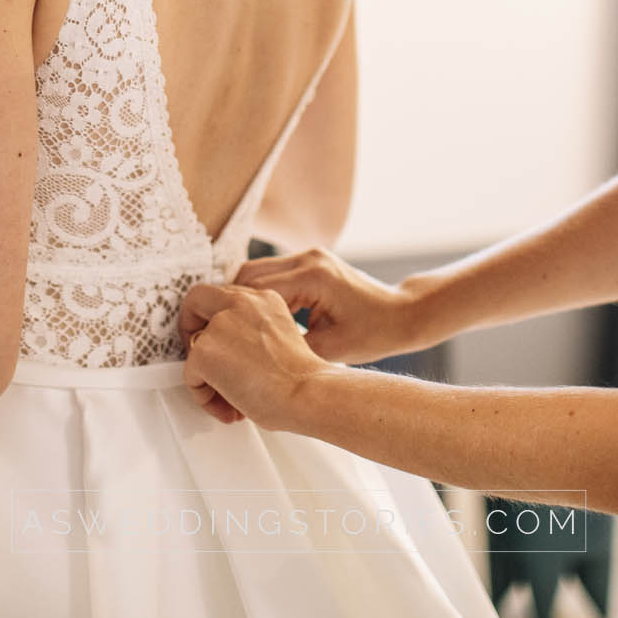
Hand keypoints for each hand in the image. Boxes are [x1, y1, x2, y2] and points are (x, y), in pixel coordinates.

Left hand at [179, 282, 330, 430]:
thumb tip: (227, 352)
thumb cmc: (302, 379)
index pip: (224, 296)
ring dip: (206, 377)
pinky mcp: (205, 351)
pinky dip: (204, 397)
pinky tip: (230, 407)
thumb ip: (250, 332)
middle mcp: (241, 303)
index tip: (219, 343)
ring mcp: (220, 324)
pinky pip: (190, 376)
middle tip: (203, 360)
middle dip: (190, 329)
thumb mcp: (279, 338)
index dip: (214, 320)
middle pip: (196, 300)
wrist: (308, 394)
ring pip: (192, 348)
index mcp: (263, 298)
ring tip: (231, 400)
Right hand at [230, 247, 424, 364]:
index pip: (253, 288)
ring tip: (233, 328)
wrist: (404, 314)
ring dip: (242, 298)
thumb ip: (289, 348)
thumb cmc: (377, 332)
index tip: (213, 333)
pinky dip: (259, 294)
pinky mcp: (312, 262)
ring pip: (257, 271)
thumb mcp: (330, 350)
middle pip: (248, 274)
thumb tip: (252, 360)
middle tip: (215, 331)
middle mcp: (309, 259)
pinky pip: (273, 273)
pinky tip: (256, 319)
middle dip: (228, 303)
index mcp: (313, 276)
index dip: (227, 311)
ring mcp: (310, 256)